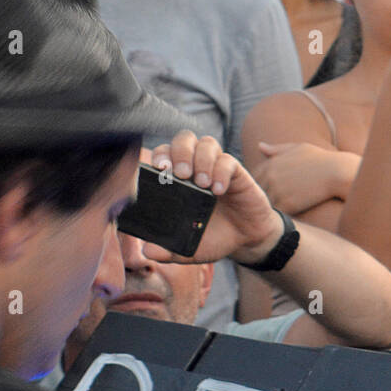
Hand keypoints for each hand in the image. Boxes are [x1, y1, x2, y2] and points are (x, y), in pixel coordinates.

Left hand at [143, 131, 283, 266]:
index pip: (164, 155)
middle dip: (179, 152)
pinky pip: (228, 161)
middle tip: (181, 175)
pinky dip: (221, 172)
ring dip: (201, 160)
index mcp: (178, 181)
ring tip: (202, 184)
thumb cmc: (212, 238)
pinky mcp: (236, 173)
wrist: (244, 241)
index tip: (159, 170)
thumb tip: (147, 251)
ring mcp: (216, 168)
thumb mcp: (188, 248)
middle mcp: (196, 168)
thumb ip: (168, 250)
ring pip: (206, 144)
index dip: (160, 157)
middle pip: (184, 140)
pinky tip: (219, 190)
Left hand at [254, 141, 358, 213]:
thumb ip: (277, 150)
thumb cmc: (321, 159)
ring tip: (273, 213)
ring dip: (268, 209)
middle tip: (266, 205)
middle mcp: (270, 176)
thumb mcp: (298, 148)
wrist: (338, 172)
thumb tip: (260, 146)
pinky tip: (284, 217)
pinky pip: (276, 214)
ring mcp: (277, 191)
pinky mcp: (287, 205)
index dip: (260, 186)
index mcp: (270, 163)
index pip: (253, 179)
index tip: (268, 191)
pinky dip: (278, 217)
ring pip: (265, 205)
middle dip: (261, 198)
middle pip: (256, 193)